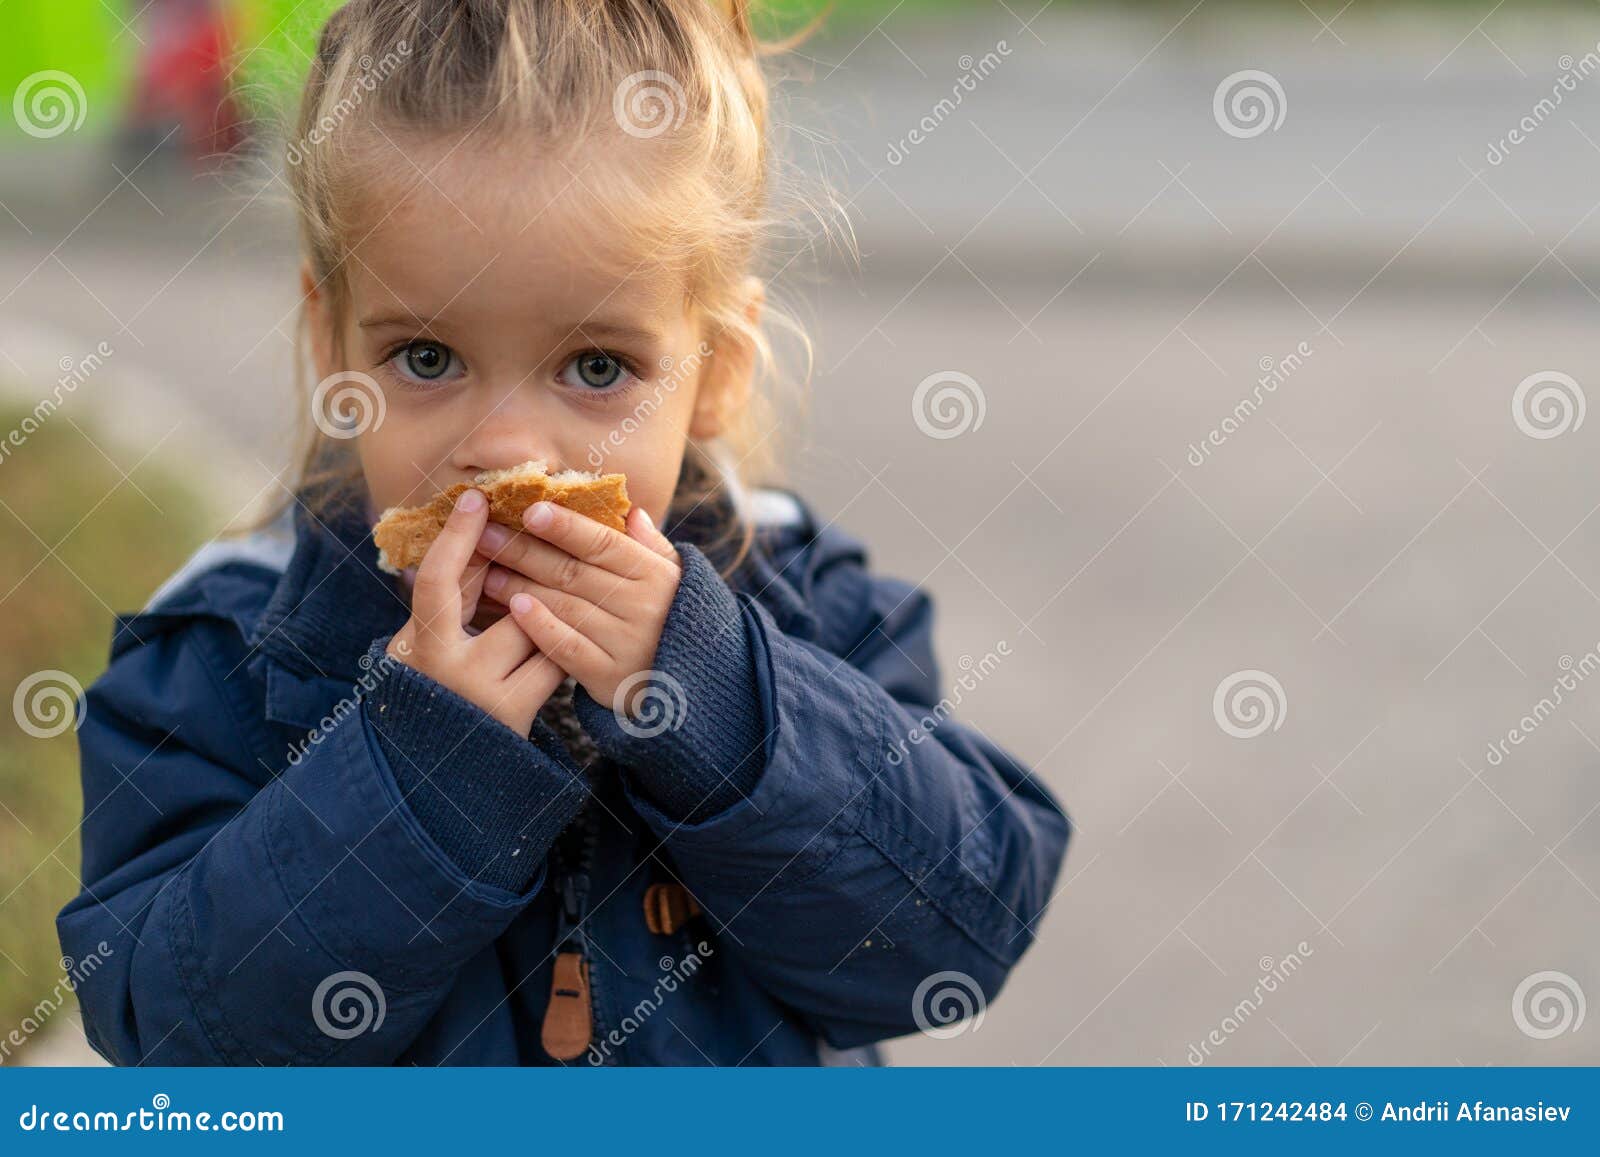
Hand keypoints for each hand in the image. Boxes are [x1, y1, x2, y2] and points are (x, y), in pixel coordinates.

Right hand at [387, 488, 567, 734]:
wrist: (444, 767)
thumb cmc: (435, 692)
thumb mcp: (425, 646)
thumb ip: (452, 601)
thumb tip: (483, 539)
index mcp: (416, 645)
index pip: (435, 580)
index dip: (456, 537)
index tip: (476, 498)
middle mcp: (446, 668)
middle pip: (506, 605)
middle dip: (526, 587)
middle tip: (543, 572)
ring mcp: (483, 693)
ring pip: (537, 631)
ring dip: (550, 621)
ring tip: (559, 618)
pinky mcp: (516, 713)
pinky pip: (553, 663)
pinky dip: (560, 650)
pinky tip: (566, 647)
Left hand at [475, 501, 681, 714]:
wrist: (695, 686)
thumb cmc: (675, 621)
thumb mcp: (675, 580)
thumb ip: (651, 547)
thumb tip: (631, 512)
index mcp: (655, 574)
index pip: (603, 543)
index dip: (565, 526)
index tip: (529, 510)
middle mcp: (642, 606)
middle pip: (574, 572)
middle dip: (526, 551)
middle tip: (486, 533)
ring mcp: (626, 642)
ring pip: (565, 606)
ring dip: (522, 586)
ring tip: (488, 570)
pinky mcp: (610, 676)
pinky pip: (569, 648)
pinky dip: (541, 627)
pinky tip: (515, 609)